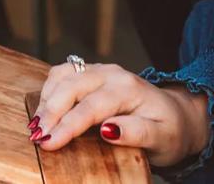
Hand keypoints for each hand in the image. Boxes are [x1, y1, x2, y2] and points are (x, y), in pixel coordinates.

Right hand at [31, 59, 210, 167]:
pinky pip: (64, 73)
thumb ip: (136, 133)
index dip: (67, 125)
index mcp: (128, 89)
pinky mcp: (92, 72)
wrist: (178, 114)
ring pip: (63, 75)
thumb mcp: (162, 139)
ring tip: (36, 125)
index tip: (49, 143)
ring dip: (47, 99)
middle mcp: (111, 73)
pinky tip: (43, 108)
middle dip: (50, 112)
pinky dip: (50, 89)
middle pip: (71, 87)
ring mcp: (100, 70)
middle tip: (36, 137)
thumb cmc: (170, 130)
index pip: (91, 107)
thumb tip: (107, 130)